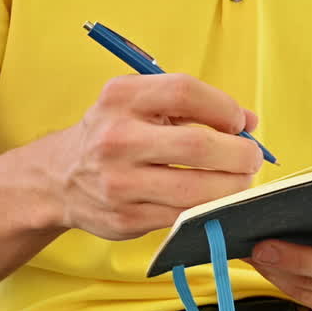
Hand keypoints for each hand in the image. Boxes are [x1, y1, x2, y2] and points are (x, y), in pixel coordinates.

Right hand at [42, 74, 263, 240]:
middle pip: (197, 145)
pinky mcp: (125, 218)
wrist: (60, 177)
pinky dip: (208, 209)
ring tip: (241, 181)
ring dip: (231, 187)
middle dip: (239, 154)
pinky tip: (215, 200)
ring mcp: (119, 182)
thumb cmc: (115, 132)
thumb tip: (251, 122)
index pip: (185, 92)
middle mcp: (117, 138)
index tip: (238, 122)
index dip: (223, 107)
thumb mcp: (143, 104)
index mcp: (122, 97)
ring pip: (195, 190)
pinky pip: (182, 216)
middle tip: (252, 158)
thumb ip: (196, 107)